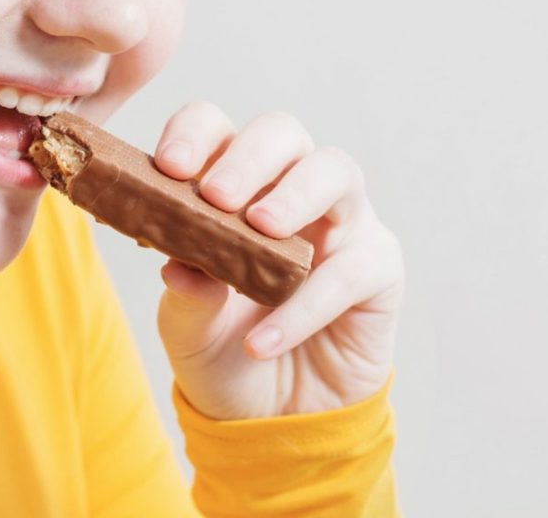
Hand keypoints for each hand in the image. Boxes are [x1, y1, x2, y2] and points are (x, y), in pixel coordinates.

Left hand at [151, 101, 403, 421]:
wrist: (275, 419)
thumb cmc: (225, 352)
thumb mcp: (189, 331)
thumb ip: (186, 296)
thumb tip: (179, 266)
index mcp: (233, 182)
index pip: (216, 128)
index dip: (194, 134)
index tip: (169, 166)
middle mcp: (290, 187)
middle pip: (283, 133)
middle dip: (249, 156)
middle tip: (215, 196)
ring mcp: (342, 221)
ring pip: (336, 171)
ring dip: (295, 194)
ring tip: (260, 230)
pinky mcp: (379, 267)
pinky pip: (352, 269)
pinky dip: (305, 304)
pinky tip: (263, 339)